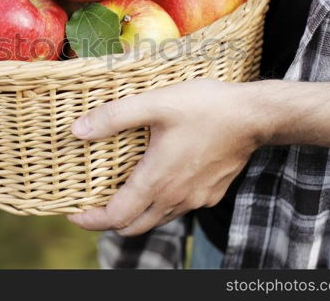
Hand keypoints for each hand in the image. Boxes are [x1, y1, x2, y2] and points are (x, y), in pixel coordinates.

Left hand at [67, 79, 270, 235]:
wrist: (255, 116)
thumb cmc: (205, 107)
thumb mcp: (155, 103)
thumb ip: (114, 117)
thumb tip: (77, 130)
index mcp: (157, 181)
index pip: (115, 218)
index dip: (90, 220)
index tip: (74, 213)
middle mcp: (176, 199)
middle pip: (133, 227)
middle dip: (109, 221)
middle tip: (94, 205)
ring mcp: (196, 200)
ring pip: (157, 219)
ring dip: (136, 213)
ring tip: (123, 191)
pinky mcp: (211, 194)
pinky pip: (178, 209)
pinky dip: (160, 204)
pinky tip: (159, 179)